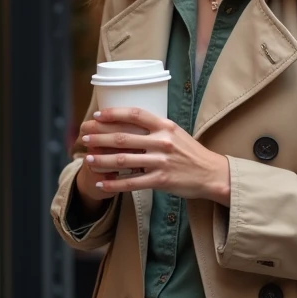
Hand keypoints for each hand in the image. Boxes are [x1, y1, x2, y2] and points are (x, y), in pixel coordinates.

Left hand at [80, 108, 230, 204]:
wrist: (212, 174)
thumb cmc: (191, 153)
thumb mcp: (176, 133)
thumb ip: (156, 128)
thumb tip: (131, 122)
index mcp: (165, 126)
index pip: (135, 114)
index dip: (113, 113)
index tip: (97, 115)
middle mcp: (162, 141)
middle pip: (123, 137)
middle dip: (100, 137)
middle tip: (84, 137)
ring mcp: (161, 161)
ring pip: (123, 160)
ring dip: (102, 160)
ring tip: (88, 160)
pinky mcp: (161, 180)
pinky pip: (132, 182)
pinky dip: (114, 184)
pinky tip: (102, 183)